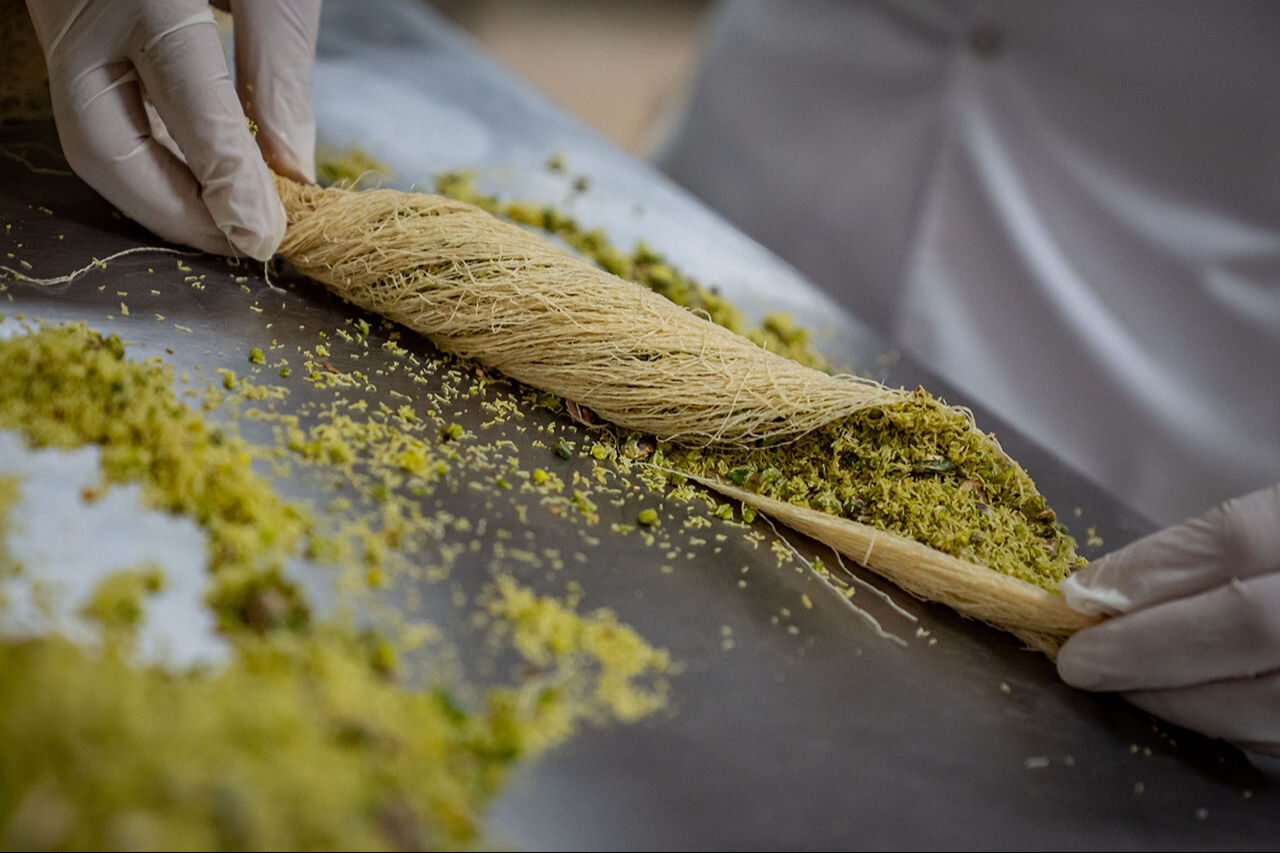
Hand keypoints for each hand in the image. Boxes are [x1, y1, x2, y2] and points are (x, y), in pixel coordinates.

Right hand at [24, 0, 319, 259]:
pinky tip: (198, 179)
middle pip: (104, 142)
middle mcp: (83, 7)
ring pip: (89, 135)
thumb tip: (292, 168)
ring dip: (156, 194)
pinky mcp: (63, 24)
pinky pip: (95, 110)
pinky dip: (148, 155)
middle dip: (172, 212)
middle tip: (238, 244)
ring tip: (226, 223)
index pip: (187, 104)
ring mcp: (61, 16)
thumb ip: (277, 64)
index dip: (226, 185)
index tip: (265, 237)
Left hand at [1057, 484, 1279, 756]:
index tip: (1079, 595)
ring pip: (1275, 701)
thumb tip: (1112, 586)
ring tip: (1127, 687)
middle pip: (1251, 626)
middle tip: (1081, 661)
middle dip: (1149, 649)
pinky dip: (1242, 722)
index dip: (1148, 571)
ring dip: (1187, 699)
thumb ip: (1226, 542)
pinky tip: (1198, 707)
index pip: (1235, 541)